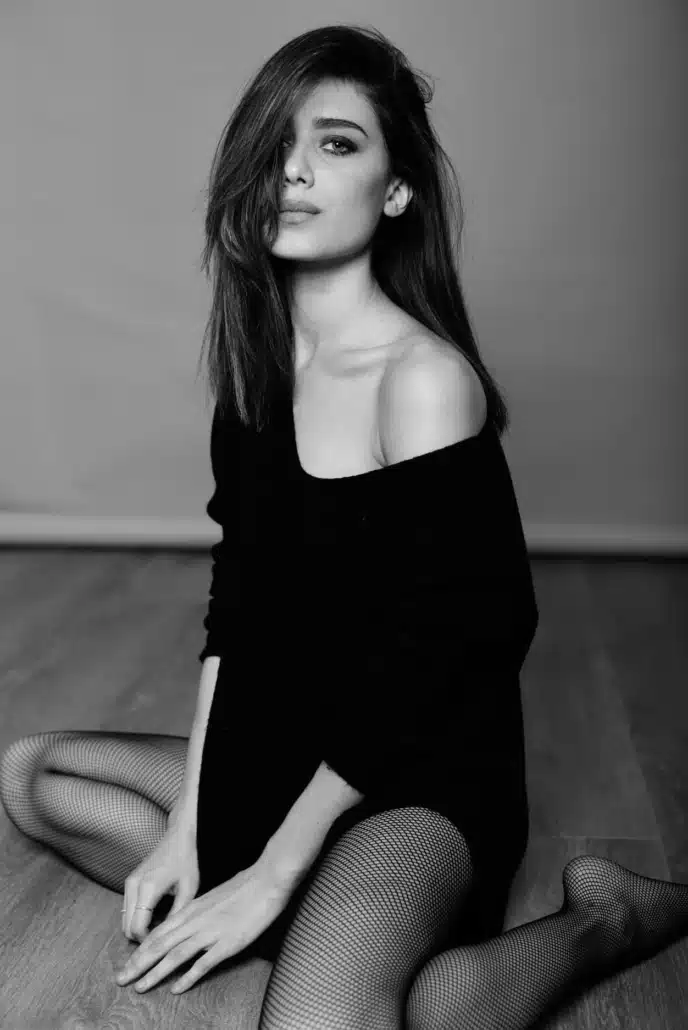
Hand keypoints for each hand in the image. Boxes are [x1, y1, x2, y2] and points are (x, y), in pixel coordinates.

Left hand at [115, 861, 292, 993]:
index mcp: (192, 909)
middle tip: (120, 980)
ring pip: (175, 955)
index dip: (140, 950)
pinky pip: (203, 963)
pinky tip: (176, 989)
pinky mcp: (227, 942)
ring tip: (140, 988)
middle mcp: (196, 920)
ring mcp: (211, 932)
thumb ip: (198, 912)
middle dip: (138, 965)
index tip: (127, 964)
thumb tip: (187, 925)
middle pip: (159, 945)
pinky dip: (187, 977)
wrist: (267, 879)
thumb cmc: (244, 887)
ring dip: (155, 973)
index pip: (159, 932)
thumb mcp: (214, 898)